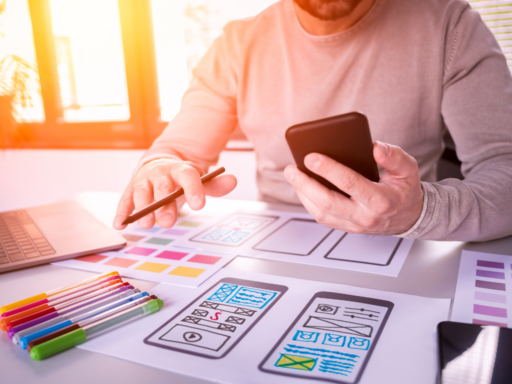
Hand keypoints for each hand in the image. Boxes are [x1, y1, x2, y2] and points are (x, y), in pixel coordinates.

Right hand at [113, 158, 236, 229]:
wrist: (160, 165)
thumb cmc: (182, 178)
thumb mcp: (199, 180)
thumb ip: (215, 185)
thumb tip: (233, 181)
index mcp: (181, 169)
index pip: (189, 177)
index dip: (194, 190)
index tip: (199, 205)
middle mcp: (160, 172)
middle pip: (162, 187)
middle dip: (164, 205)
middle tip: (168, 223)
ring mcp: (144, 180)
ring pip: (142, 192)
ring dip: (143, 209)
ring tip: (146, 225)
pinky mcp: (130, 189)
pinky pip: (125, 200)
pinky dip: (122, 212)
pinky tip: (120, 224)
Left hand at [284, 142, 422, 235]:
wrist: (410, 217)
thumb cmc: (405, 190)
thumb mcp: (408, 169)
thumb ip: (394, 156)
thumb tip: (375, 147)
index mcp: (381, 200)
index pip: (350, 183)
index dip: (329, 169)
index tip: (311, 157)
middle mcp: (365, 216)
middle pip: (328, 203)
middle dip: (305, 184)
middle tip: (291, 169)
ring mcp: (354, 225)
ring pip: (321, 213)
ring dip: (303, 194)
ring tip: (293, 175)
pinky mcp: (346, 228)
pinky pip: (322, 218)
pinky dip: (308, 203)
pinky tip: (301, 187)